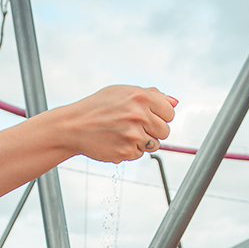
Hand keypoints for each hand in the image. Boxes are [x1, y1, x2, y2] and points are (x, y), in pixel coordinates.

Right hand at [60, 86, 176, 162]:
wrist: (74, 125)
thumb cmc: (98, 107)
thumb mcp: (123, 92)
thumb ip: (151, 95)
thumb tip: (175, 102)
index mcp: (141, 96)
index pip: (169, 113)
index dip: (160, 116)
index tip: (147, 116)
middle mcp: (139, 115)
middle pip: (165, 131)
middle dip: (153, 131)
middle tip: (135, 127)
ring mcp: (133, 135)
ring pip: (155, 145)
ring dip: (144, 142)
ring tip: (125, 134)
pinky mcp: (126, 151)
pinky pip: (139, 154)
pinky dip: (130, 150)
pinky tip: (116, 141)